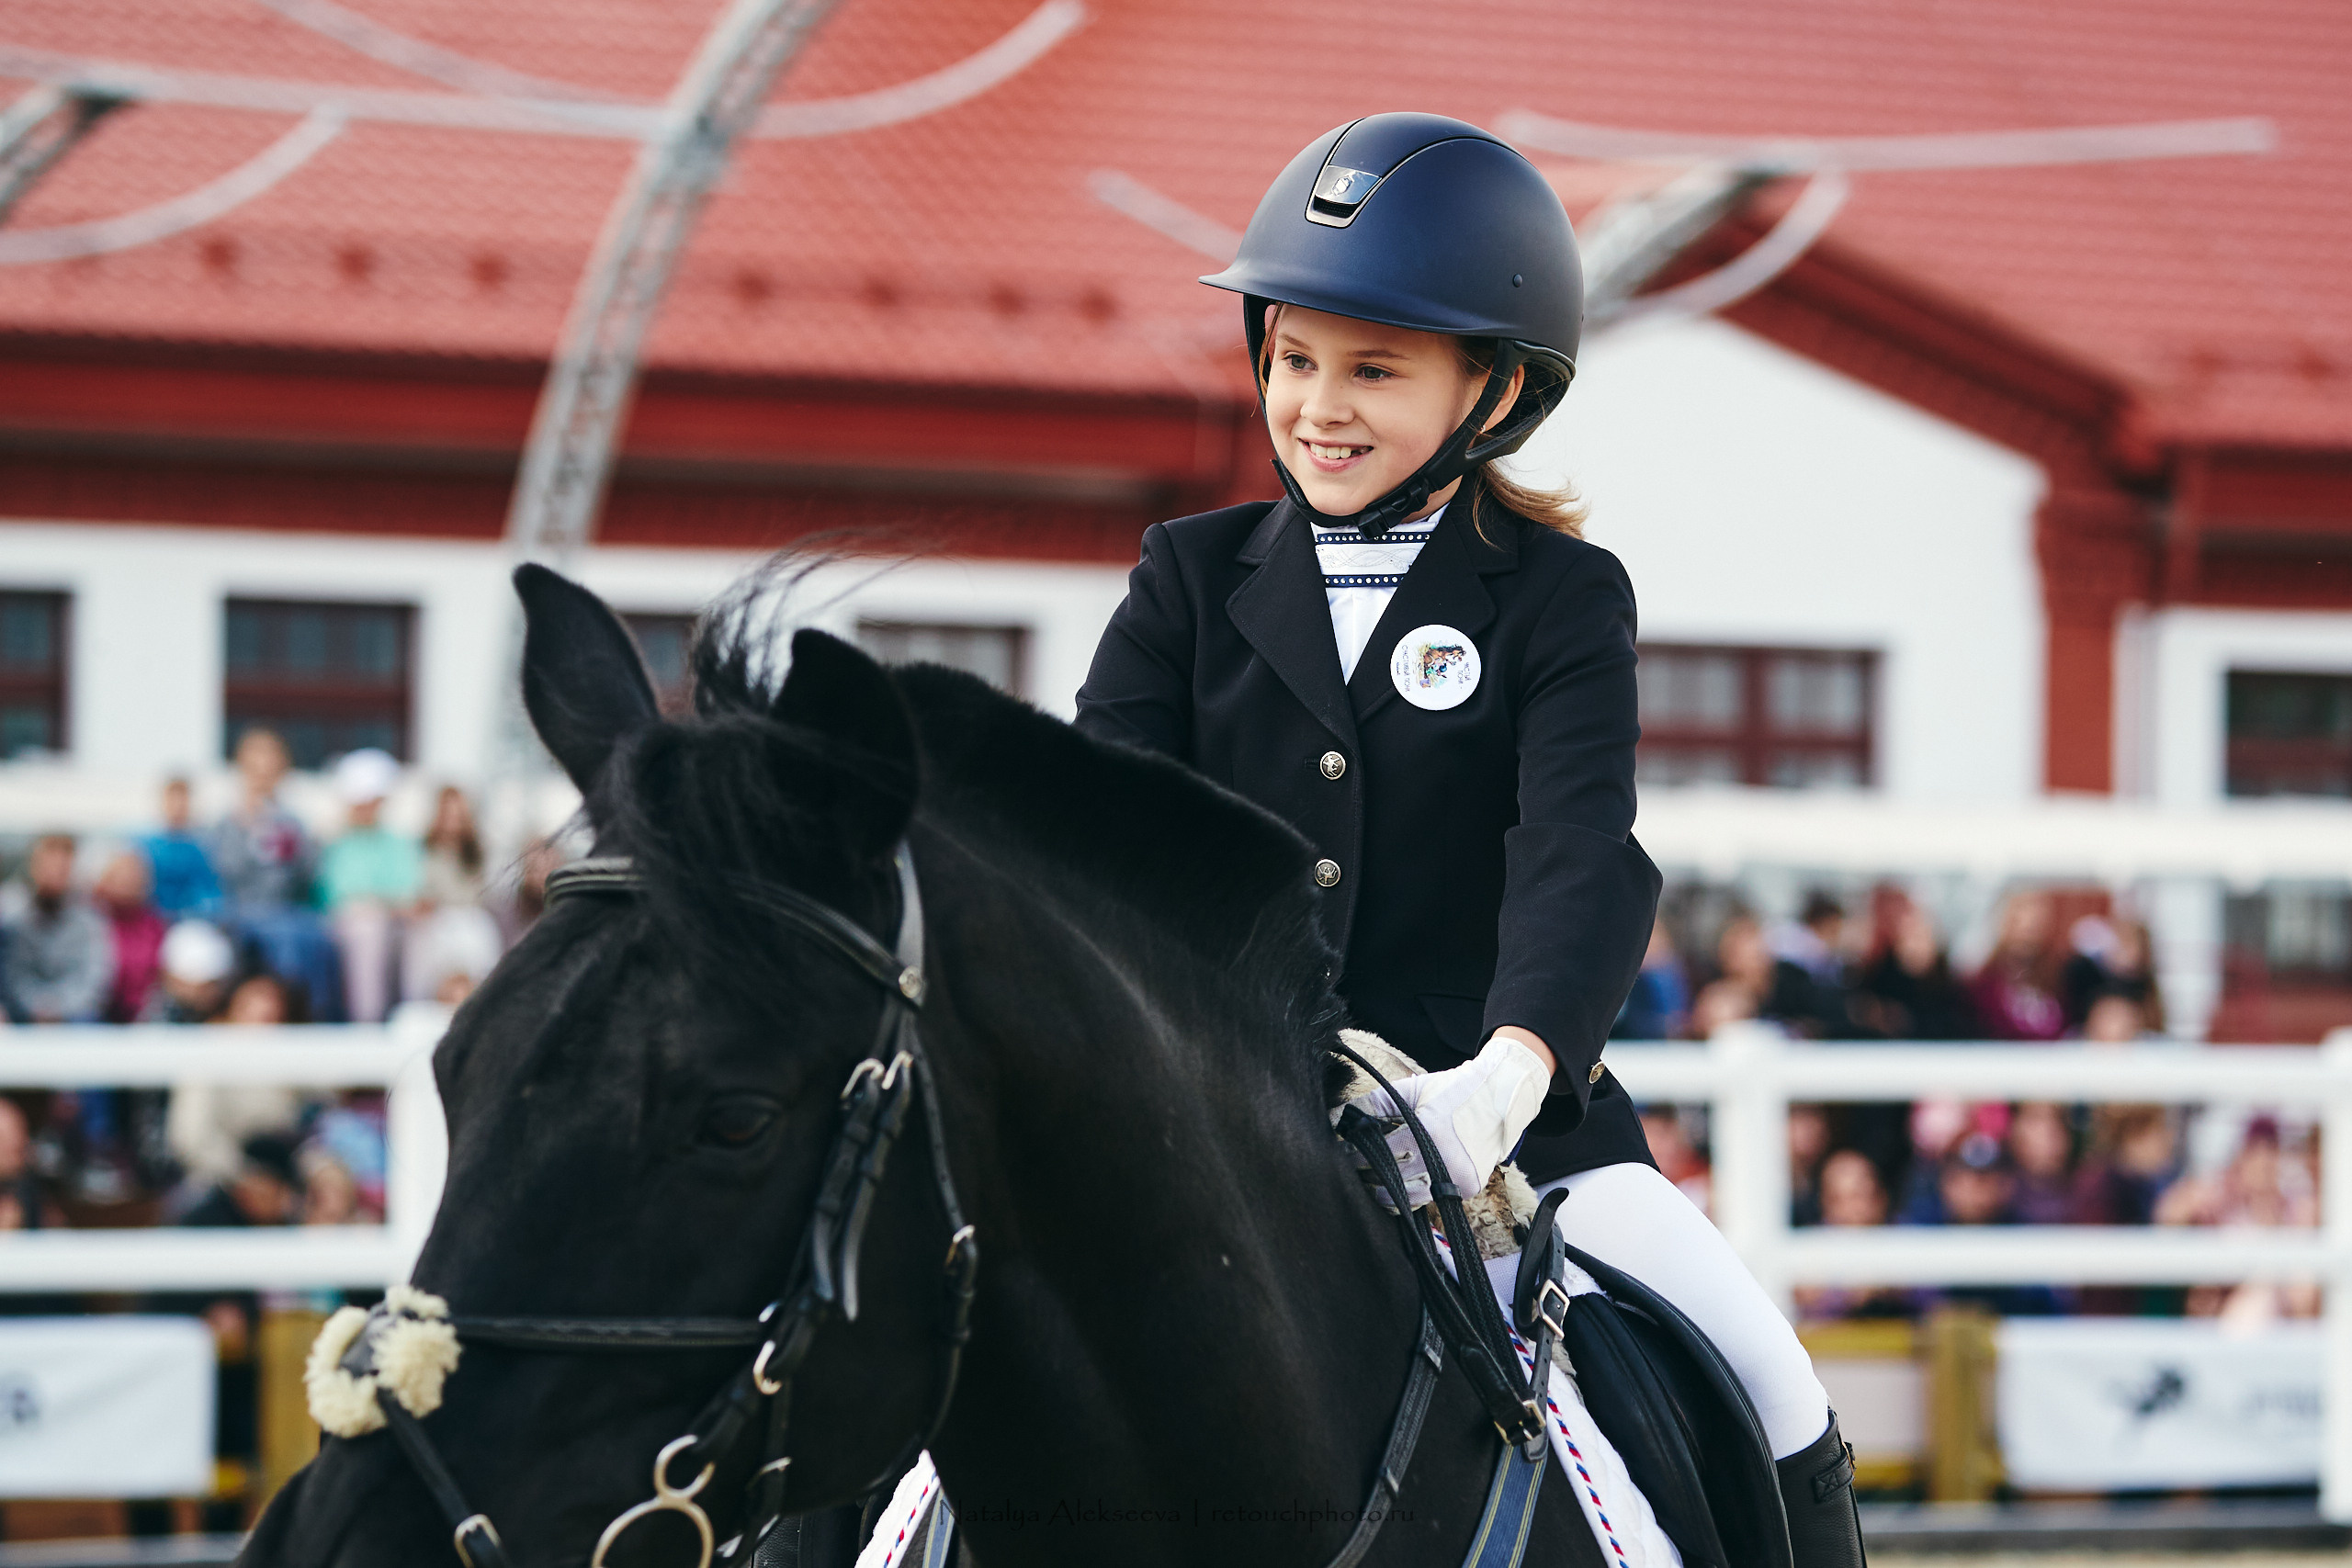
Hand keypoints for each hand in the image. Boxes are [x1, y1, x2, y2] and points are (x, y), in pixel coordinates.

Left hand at [1345, 1034, 1551, 1208]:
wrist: (1500, 1097)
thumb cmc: (1451, 1091)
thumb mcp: (1411, 1091)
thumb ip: (1373, 1103)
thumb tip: (1336, 1117)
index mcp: (1427, 1131)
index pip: (1380, 1153)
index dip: (1358, 1155)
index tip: (1345, 1154)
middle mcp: (1443, 1159)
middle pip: (1392, 1181)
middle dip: (1369, 1177)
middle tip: (1355, 1172)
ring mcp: (1457, 1177)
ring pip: (1410, 1199)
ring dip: (1388, 1194)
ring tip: (1373, 1183)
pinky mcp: (1467, 1188)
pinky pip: (1431, 1199)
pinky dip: (1413, 1195)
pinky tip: (1399, 1187)